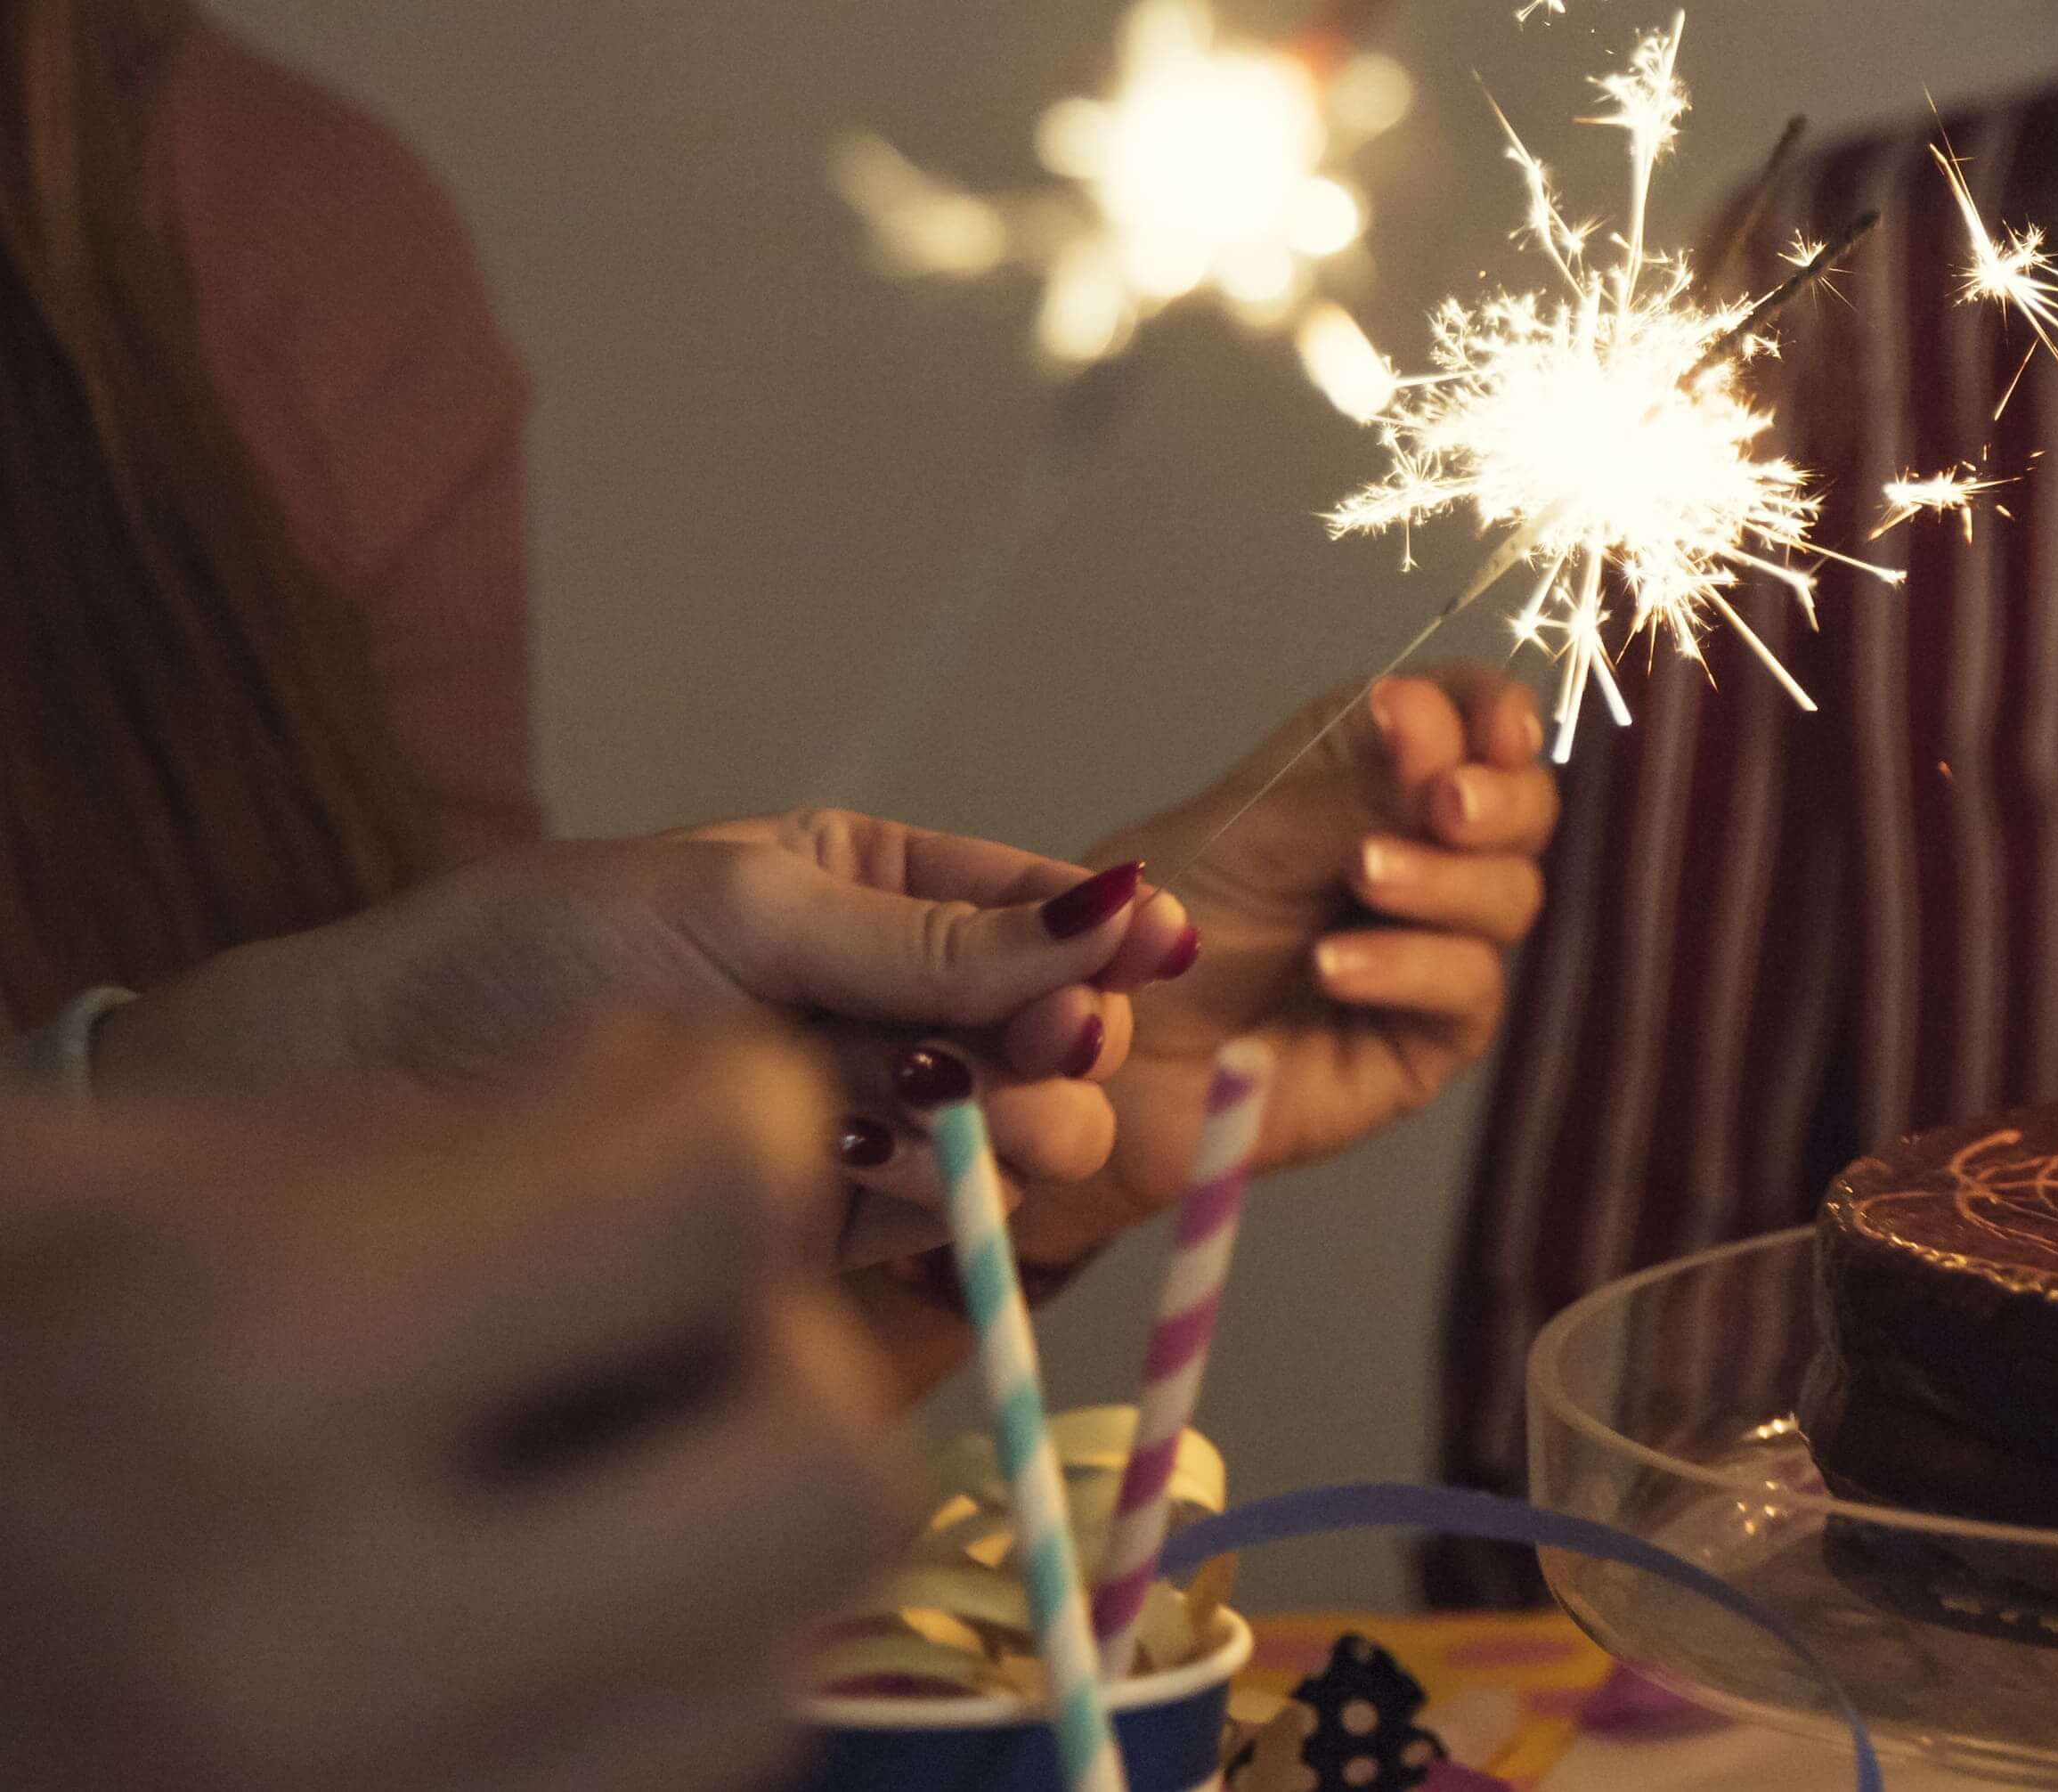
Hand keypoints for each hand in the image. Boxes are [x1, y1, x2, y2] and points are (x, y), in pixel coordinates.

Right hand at [0, 1023, 899, 1791]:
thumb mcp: (114, 1177)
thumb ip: (453, 1145)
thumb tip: (720, 1117)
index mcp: (234, 1378)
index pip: (706, 1210)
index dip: (728, 1127)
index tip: (683, 1121)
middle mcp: (312, 1648)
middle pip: (809, 1480)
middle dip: (763, 1366)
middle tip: (653, 1321)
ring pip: (754, 1681)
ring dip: (716, 1557)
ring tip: (573, 1480)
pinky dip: (627, 1699)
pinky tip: (515, 1617)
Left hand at [91, 810, 1192, 1268]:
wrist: (372, 1094)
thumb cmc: (523, 958)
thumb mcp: (742, 908)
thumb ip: (931, 937)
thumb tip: (1117, 913)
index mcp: (867, 890)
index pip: (1037, 915)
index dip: (1106, 938)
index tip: (1149, 958)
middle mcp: (878, 1005)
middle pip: (1043, 1034)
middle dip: (1059, 1043)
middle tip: (1043, 1052)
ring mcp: (857, 1118)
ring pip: (1010, 1134)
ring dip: (1009, 1127)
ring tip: (965, 1121)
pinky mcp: (821, 1225)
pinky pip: (935, 1219)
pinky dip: (936, 1201)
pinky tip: (878, 1173)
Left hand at [1055, 669, 1559, 1254]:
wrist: (1097, 1053)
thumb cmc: (1149, 930)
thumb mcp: (1255, 832)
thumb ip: (1364, 789)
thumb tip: (1452, 727)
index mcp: (1371, 773)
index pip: (1473, 719)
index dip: (1493, 714)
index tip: (1489, 726)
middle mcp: (1417, 852)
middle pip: (1522, 808)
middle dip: (1496, 798)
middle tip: (1446, 803)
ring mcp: (1432, 945)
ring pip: (1509, 895)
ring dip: (1443, 879)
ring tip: (1365, 879)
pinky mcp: (1428, 1035)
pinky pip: (1467, 989)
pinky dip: (1411, 965)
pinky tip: (1337, 965)